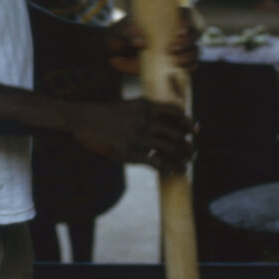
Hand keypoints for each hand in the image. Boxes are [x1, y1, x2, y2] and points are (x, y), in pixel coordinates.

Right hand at [68, 98, 196, 172]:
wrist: (83, 120)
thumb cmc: (105, 114)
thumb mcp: (129, 106)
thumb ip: (146, 110)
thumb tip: (162, 118)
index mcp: (146, 107)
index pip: (176, 113)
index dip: (188, 122)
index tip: (195, 131)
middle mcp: (145, 121)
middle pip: (176, 134)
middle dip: (188, 147)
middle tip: (192, 155)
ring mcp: (138, 138)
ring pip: (169, 150)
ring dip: (180, 160)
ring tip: (184, 167)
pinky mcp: (130, 153)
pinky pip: (155, 163)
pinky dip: (164, 169)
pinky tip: (167, 173)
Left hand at [104, 10, 199, 75]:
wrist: (114, 55)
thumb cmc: (119, 38)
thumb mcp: (118, 32)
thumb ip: (126, 31)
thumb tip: (141, 40)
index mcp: (165, 20)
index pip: (185, 14)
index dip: (187, 19)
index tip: (179, 29)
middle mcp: (175, 34)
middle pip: (194, 34)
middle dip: (188, 41)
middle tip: (172, 48)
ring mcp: (177, 50)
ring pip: (195, 50)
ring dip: (190, 56)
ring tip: (176, 61)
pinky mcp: (175, 65)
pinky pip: (191, 66)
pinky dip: (190, 67)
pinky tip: (183, 69)